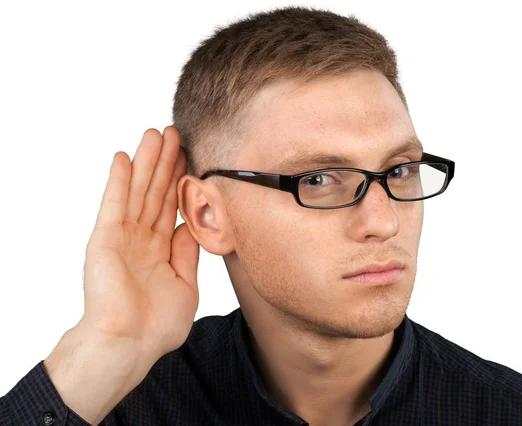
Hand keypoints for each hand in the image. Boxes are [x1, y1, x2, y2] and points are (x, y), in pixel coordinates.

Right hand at [79, 126, 198, 361]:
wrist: (131, 343)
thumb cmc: (158, 325)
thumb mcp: (186, 285)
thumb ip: (187, 253)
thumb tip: (190, 227)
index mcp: (161, 250)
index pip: (172, 206)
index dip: (180, 180)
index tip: (191, 155)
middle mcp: (141, 239)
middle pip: (156, 192)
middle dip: (166, 162)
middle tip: (175, 132)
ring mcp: (123, 237)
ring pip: (138, 191)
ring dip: (146, 162)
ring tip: (155, 134)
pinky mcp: (106, 238)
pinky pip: (114, 203)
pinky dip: (119, 180)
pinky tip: (124, 157)